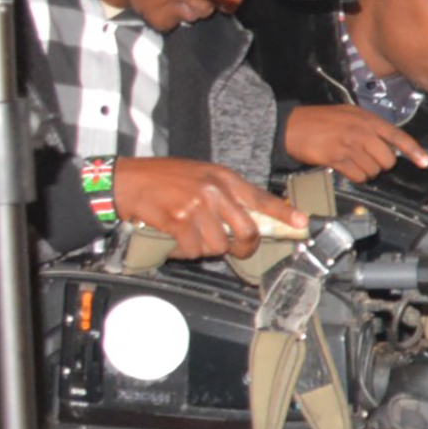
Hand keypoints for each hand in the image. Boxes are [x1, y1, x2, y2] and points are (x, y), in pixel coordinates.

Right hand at [110, 158, 299, 259]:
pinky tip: (174, 240)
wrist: (126, 180)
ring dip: (206, 249)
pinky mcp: (178, 221)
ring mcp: (197, 206)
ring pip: (219, 246)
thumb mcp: (200, 176)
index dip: (283, 213)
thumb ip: (225, 194)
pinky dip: (184, 252)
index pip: (261, 198)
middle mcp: (214, 190)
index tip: (301, 224)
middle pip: (247, 231)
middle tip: (236, 250)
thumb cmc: (163, 179)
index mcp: (222, 177)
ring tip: (191, 236)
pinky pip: (193, 251)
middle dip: (244, 248)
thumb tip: (248, 218)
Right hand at [282, 104, 426, 181]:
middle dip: (381, 165)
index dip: (414, 151)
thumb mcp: (350, 114)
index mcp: (367, 119)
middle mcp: (362, 132)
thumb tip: (389, 144)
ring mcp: (350, 145)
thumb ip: (370, 127)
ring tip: (352, 161)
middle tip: (368, 160)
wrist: (293, 125)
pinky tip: (345, 168)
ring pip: (374, 170)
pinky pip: (358, 176)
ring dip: (366, 171)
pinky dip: (355, 176)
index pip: (397, 136)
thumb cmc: (322, 120)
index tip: (425, 162)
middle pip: (388, 160)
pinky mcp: (337, 159)